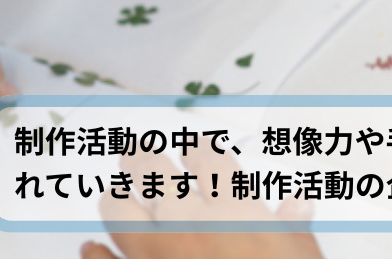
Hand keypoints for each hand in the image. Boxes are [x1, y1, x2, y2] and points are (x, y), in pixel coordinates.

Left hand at [81, 149, 322, 258]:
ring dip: (116, 197)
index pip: (210, 161)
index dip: (200, 148)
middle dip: (144, 159)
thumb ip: (294, 230)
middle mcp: (191, 224)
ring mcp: (158, 253)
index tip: (195, 144)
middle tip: (136, 151)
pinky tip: (89, 249)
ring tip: (114, 190)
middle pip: (156, 173)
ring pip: (121, 211)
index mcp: (235, 212)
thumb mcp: (302, 256)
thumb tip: (298, 206)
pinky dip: (95, 255)